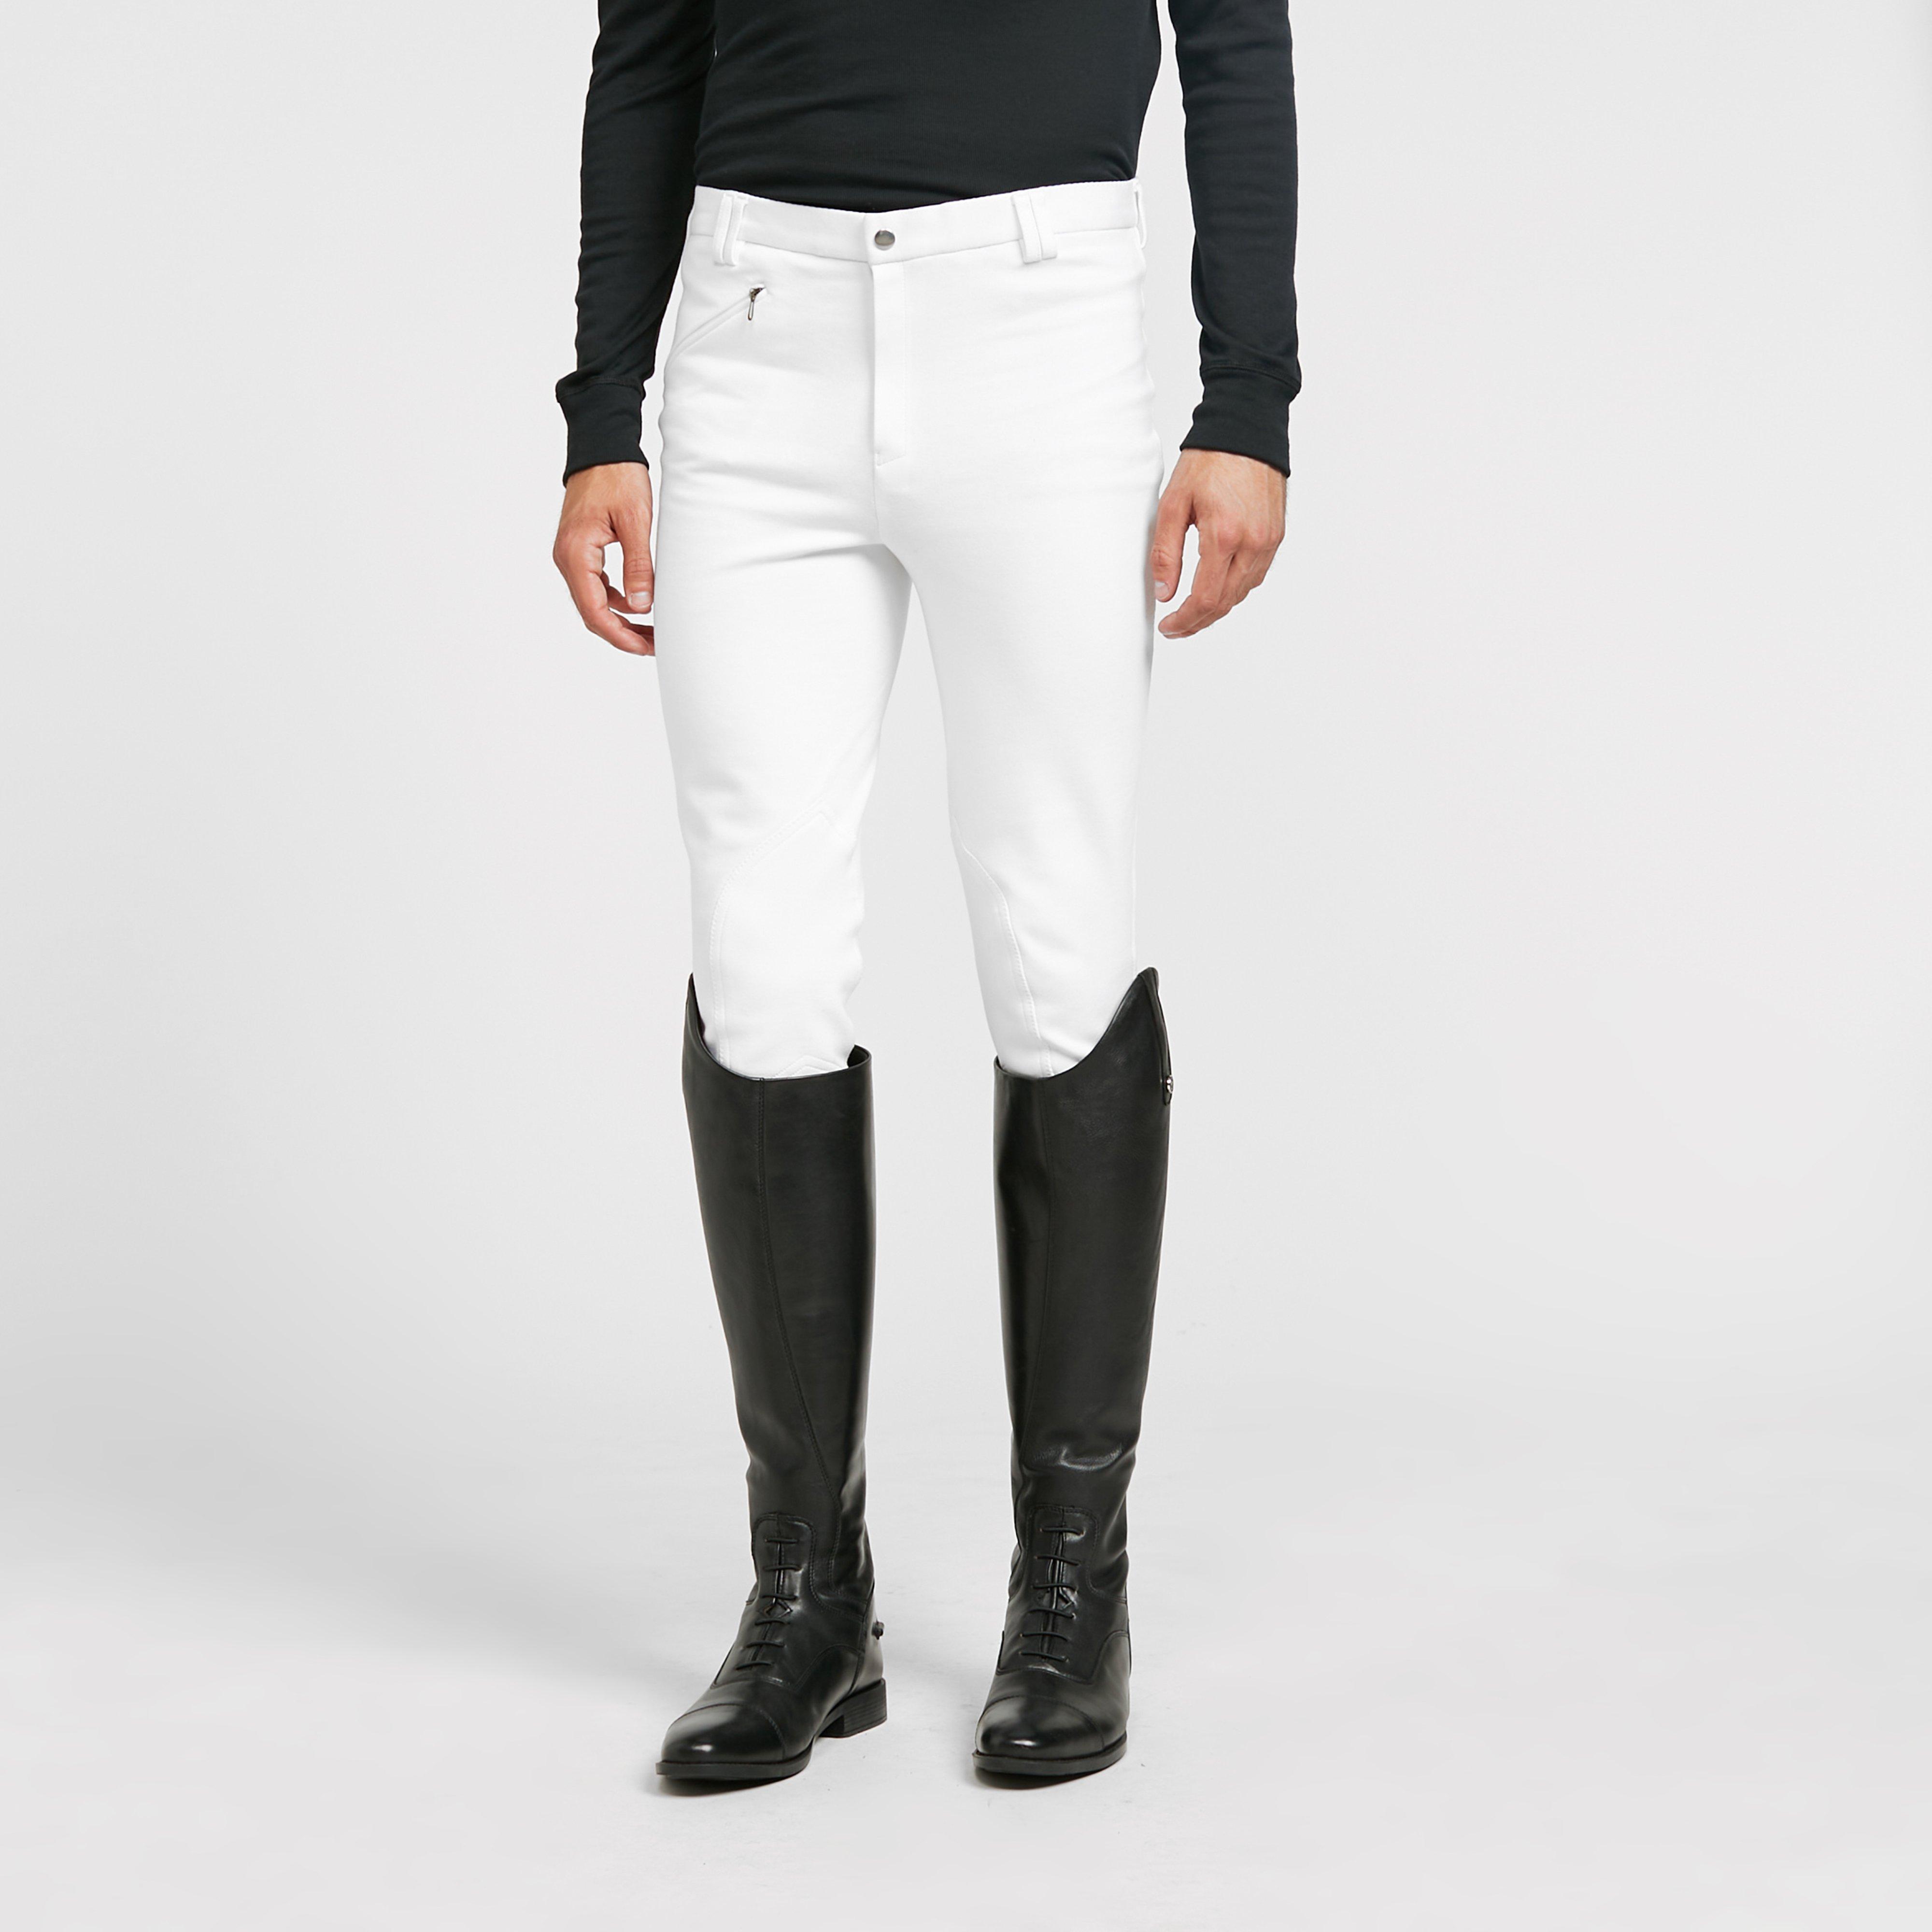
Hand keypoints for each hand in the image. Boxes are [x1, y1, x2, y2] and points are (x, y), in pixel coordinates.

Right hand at [553, 462, 655, 654]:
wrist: (601, 449)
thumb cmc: (617, 477)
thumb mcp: (635, 522)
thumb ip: (638, 566)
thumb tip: (642, 607)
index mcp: (576, 554)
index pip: (594, 611)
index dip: (620, 636)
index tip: (645, 648)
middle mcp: (567, 559)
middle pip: (591, 613)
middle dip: (622, 634)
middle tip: (654, 645)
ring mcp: (571, 555)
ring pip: (593, 601)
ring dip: (620, 619)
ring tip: (651, 630)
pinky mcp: (580, 551)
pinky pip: (595, 585)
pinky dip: (616, 600)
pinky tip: (639, 603)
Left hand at [1149, 449, 1285, 637]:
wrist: (1246, 430)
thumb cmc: (1209, 460)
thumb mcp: (1173, 504)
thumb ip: (1165, 553)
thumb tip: (1164, 592)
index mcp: (1224, 535)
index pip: (1205, 598)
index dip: (1185, 620)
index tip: (1168, 626)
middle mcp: (1253, 543)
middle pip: (1226, 602)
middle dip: (1199, 620)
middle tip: (1177, 627)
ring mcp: (1269, 541)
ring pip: (1242, 592)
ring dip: (1217, 607)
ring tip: (1193, 612)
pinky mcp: (1276, 536)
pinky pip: (1255, 575)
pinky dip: (1235, 588)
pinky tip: (1218, 588)